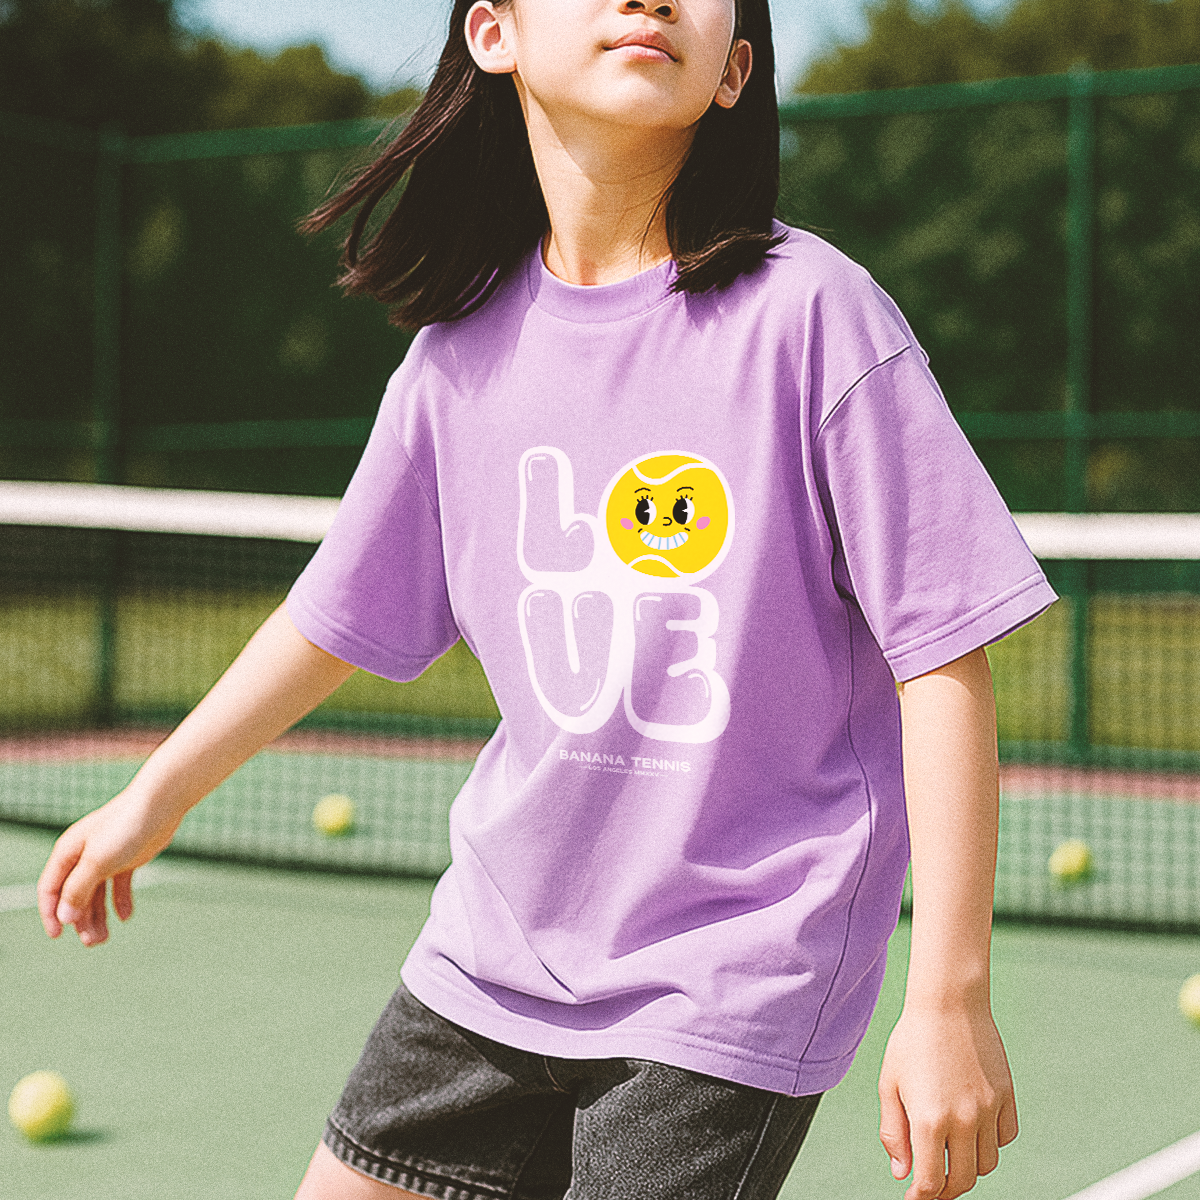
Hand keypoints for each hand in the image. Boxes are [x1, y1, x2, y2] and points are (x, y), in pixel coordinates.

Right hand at [37, 789, 183, 946]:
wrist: (162, 804)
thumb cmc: (126, 827)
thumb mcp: (97, 861)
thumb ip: (78, 889)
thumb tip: (64, 917)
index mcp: (68, 853)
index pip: (50, 889)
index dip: (50, 914)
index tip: (58, 936)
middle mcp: (84, 856)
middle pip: (75, 896)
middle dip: (80, 921)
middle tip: (93, 942)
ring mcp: (107, 858)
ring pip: (96, 894)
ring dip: (98, 917)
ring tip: (105, 938)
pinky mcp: (128, 858)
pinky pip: (119, 886)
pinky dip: (121, 901)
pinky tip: (126, 916)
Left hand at [878, 1000, 1017, 1199]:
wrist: (949, 1004)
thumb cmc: (912, 1041)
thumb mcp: (890, 1084)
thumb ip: (893, 1132)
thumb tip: (902, 1173)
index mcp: (928, 1119)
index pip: (930, 1182)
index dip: (922, 1197)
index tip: (915, 1199)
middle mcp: (963, 1120)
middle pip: (962, 1180)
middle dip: (946, 1188)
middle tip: (933, 1182)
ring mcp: (989, 1109)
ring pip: (986, 1163)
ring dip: (968, 1166)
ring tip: (950, 1151)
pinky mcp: (1006, 1097)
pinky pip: (1004, 1138)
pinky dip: (990, 1143)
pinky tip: (972, 1129)